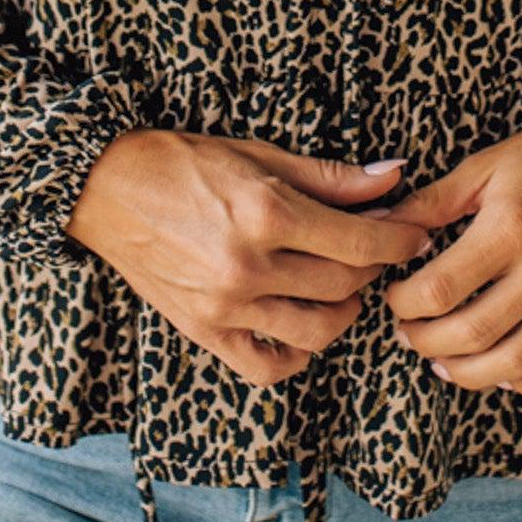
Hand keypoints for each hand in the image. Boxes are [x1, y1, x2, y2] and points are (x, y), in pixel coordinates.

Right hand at [66, 129, 432, 387]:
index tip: (416, 235)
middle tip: (377, 250)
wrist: (104, 189)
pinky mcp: (204, 332)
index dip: (400, 240)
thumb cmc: (182, 162)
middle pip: (344, 285)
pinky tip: (303, 325)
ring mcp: (225, 306)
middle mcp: (249, 266)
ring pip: (317, 331)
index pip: (361, 243)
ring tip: (344, 287)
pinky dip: (296, 355)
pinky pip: (267, 367)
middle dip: (375, 269)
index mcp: (266, 213)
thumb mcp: (258, 154)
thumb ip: (330, 176)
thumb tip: (394, 176)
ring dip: (345, 311)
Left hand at [377, 108, 521, 397]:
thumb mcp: (483, 166)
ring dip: (468, 373)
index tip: (395, 297)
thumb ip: (431, 203)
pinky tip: (503, 372)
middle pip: (473, 333)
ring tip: (442, 361)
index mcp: (512, 225)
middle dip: (426, 342)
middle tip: (408, 334)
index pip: (442, 288)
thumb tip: (384, 229)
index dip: (405, 303)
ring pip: (515, 362)